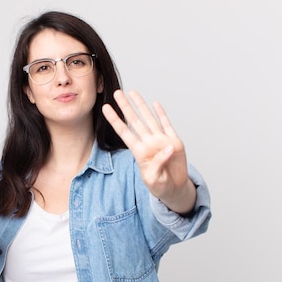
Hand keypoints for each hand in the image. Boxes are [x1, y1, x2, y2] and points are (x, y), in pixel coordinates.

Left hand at [102, 89, 195, 212]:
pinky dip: (161, 114)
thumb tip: (168, 148)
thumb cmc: (160, 186)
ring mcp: (161, 141)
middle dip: (125, 106)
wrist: (175, 189)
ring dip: (141, 105)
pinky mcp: (174, 141)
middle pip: (134, 120)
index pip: (124, 132)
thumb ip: (158, 164)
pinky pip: (167, 124)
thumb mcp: (154, 180)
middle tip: (117, 92)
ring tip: (133, 92)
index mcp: (139, 152)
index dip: (115, 120)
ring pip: (149, 118)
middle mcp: (148, 143)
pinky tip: (155, 103)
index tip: (105, 108)